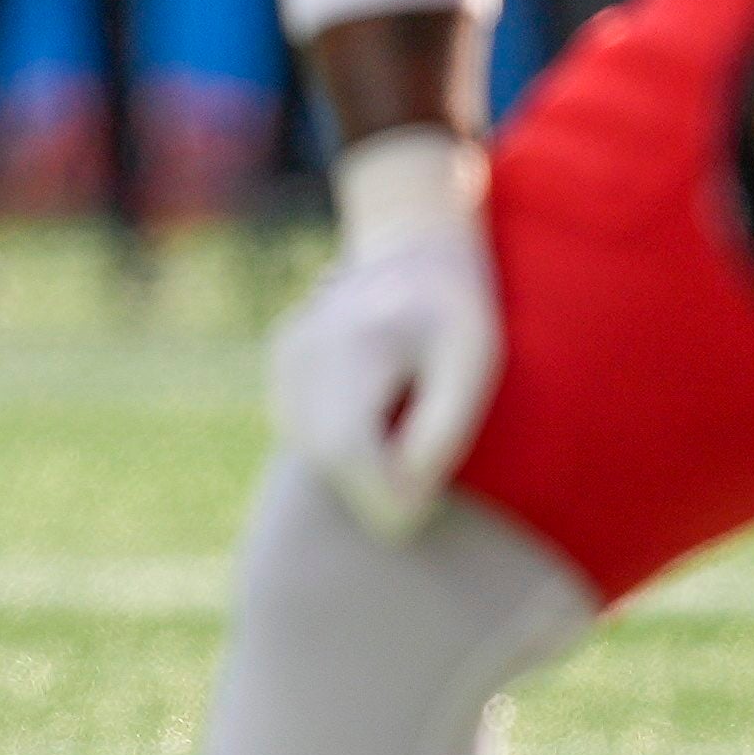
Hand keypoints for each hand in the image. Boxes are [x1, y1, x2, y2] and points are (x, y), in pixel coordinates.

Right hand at [270, 129, 501, 537]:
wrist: (416, 243)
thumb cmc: (458, 309)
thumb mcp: (475, 365)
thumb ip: (441, 436)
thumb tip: (404, 506)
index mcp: (361, 339)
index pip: (346, 447)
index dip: (380, 496)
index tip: (424, 511)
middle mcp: (306, 343)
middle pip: (324, 455)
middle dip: (372, 487)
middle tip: (425, 484)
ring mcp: (284, 350)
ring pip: (308, 448)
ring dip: (356, 465)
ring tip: (405, 435)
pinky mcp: (278, 359)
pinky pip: (302, 430)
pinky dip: (340, 442)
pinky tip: (377, 413)